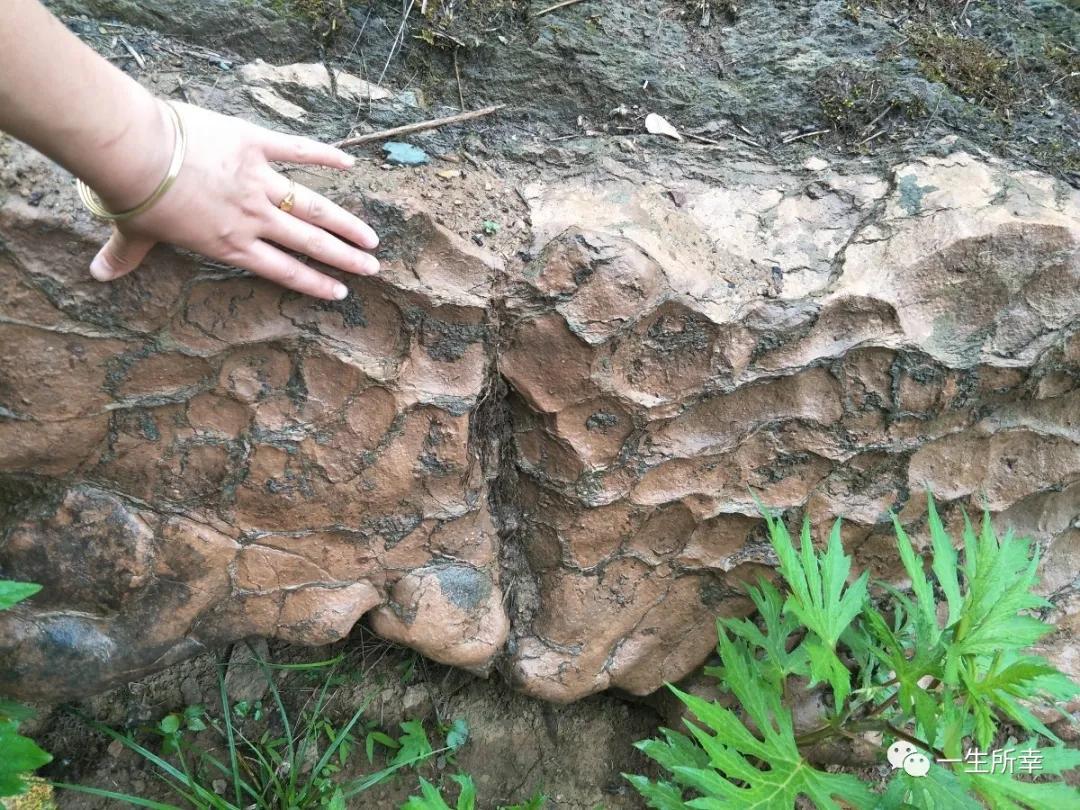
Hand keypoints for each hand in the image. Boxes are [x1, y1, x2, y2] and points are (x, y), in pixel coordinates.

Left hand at [88, 101, 378, 299]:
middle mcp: (253, 220)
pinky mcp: (255, 144)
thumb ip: (126, 257)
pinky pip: (297, 150)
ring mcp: (258, 182)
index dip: (314, 283)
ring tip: (371, 236)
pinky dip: (324, 155)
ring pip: (312, 207)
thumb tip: (99, 275)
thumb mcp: (134, 234)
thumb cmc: (135, 198)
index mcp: (230, 245)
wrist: (137, 154)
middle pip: (309, 243)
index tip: (340, 292)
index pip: (283, 271)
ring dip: (345, 222)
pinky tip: (350, 161)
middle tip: (373, 268)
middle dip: (344, 259)